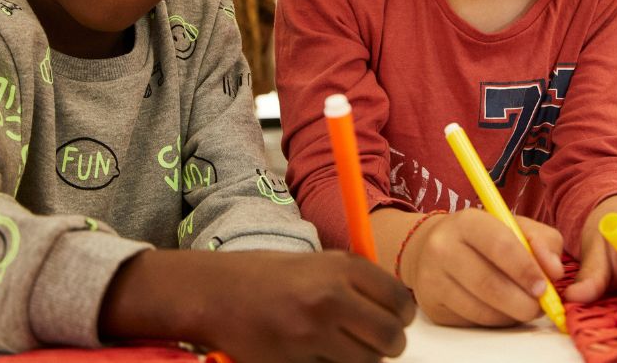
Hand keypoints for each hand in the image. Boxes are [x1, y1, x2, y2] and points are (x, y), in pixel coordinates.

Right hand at [101, 249, 414, 362]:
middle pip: (390, 337)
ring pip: (366, 362)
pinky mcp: (295, 361)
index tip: (395, 319)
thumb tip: (395, 306)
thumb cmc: (266, 276)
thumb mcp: (317, 263)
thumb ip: (355, 281)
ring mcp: (312, 333)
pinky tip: (314, 352)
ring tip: (339, 345)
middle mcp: (332, 297)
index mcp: (342, 267)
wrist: (215, 293)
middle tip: (374, 341)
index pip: (399, 301)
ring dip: (360, 358)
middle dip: (387, 344)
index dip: (401, 315)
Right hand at [398, 208, 563, 326]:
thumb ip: (542, 241)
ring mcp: (432, 278)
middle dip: (522, 301)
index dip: (526, 270)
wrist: (431, 248)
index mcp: (467, 221)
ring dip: (511, 315)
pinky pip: (472, 321)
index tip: (544, 287)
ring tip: (523, 307)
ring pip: (481, 309)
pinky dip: (495, 321)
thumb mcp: (514, 226)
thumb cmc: (484, 238)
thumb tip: (554, 271)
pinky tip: (501, 310)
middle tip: (540, 306)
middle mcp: (443, 247)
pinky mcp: (432, 305)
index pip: (500, 246)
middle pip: (488, 283)